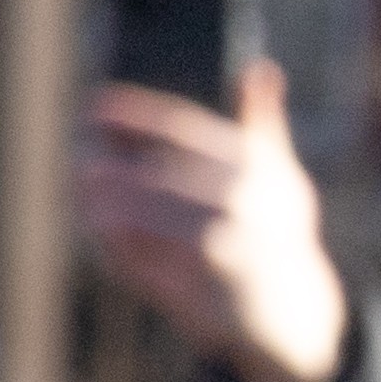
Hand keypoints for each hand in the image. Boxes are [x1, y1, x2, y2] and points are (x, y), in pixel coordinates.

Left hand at [79, 65, 349, 381]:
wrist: (296, 313)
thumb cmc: (277, 232)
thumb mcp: (280, 175)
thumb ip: (264, 122)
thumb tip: (264, 68)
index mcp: (258, 167)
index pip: (182, 129)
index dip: (134, 115)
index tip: (94, 106)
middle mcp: (247, 203)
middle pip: (161, 175)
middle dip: (118, 168)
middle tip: (84, 164)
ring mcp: (229, 247)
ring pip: (151, 220)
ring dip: (110, 206)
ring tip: (87, 195)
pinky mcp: (209, 290)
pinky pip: (150, 263)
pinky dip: (122, 247)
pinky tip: (102, 230)